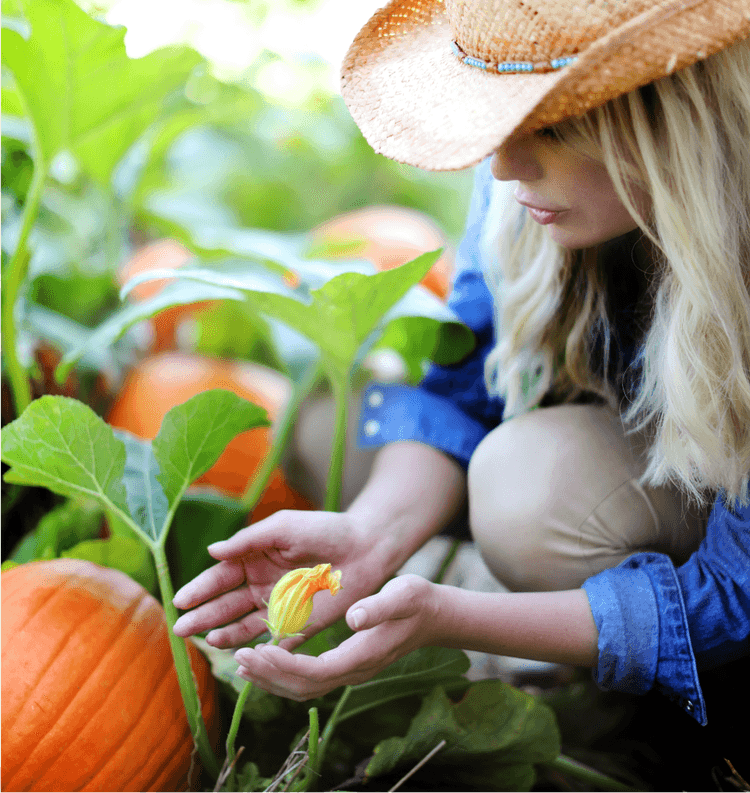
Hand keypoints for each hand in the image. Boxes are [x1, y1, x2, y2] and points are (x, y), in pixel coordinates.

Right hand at [171, 510, 386, 649]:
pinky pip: (271, 638)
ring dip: (224, 633)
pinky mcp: (298, 625)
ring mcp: (278, 606)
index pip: (220, 576)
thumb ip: (249, 540)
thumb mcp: (283, 528)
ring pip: (243, 624)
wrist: (365, 546)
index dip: (200, 588)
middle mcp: (261, 584)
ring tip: (206, 640)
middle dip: (203, 616)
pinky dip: (254, 647)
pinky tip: (238, 652)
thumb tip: (211, 551)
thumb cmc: (324, 529)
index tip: (180, 600)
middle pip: (226, 604)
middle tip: (181, 629)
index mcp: (254, 558)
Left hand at [233, 575, 440, 700]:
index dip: (285, 666)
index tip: (258, 650)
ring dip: (272, 679)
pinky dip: (283, 673)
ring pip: (304, 689)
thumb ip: (379, 607)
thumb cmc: (417, 600)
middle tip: (239, 658)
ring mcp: (350, 672)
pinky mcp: (345, 665)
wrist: (433, 616)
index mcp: (364, 655)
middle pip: (305, 687)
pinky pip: (309, 678)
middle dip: (270, 676)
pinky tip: (265, 658)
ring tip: (242, 663)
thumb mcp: (404, 594)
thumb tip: (353, 618)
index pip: (317, 672)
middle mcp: (355, 671)